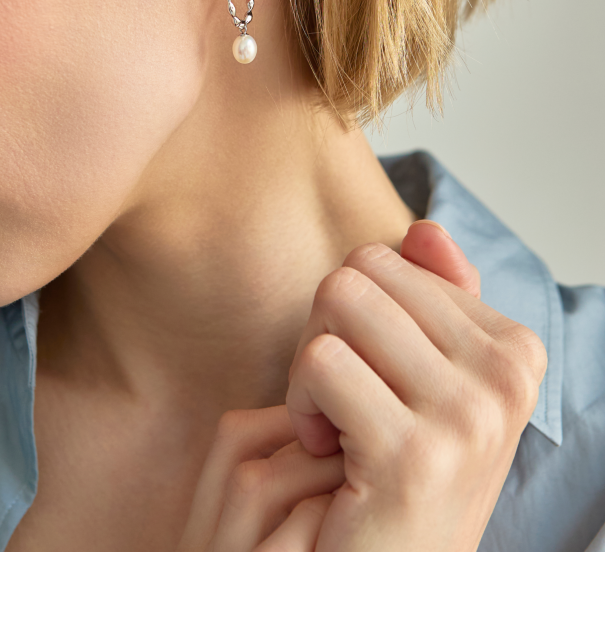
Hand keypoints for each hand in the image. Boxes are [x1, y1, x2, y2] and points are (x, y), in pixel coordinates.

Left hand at [286, 220, 547, 549]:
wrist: (387, 581)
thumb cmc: (398, 476)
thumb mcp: (430, 383)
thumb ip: (434, 301)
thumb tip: (425, 230)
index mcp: (513, 348)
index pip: (390, 257)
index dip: (356, 316)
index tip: (373, 381)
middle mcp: (504, 374)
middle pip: (358, 273)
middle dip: (325, 330)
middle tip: (339, 398)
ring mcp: (466, 414)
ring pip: (336, 304)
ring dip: (308, 368)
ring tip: (332, 422)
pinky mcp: (411, 452)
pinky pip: (319, 363)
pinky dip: (298, 405)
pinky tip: (324, 452)